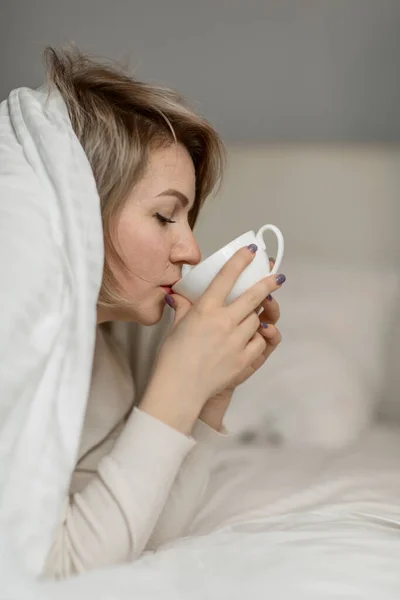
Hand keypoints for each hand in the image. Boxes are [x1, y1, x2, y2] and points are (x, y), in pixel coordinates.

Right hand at [142, 247, 285, 433]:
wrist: (180, 388)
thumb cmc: (173, 357)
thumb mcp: (177, 327)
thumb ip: (183, 307)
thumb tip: (178, 295)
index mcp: (206, 310)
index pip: (226, 278)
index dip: (241, 261)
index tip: (251, 251)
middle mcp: (224, 322)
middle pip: (254, 296)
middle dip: (268, 284)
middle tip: (277, 276)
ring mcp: (237, 341)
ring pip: (257, 320)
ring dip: (258, 315)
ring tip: (255, 314)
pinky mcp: (244, 359)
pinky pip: (260, 342)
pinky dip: (258, 337)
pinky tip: (253, 336)